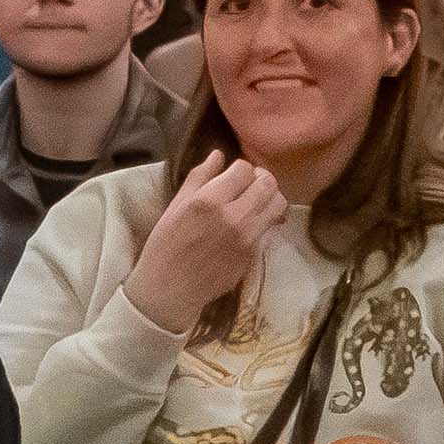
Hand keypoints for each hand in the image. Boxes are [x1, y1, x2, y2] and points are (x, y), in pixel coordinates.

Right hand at [123, 153, 285, 335]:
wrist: (170, 289)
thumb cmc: (165, 245)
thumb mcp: (175, 206)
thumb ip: (199, 177)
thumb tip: (219, 155)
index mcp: (209, 200)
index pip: (244, 169)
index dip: (239, 169)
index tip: (231, 176)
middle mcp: (233, 216)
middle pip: (267, 183)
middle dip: (260, 178)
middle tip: (249, 185)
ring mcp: (247, 236)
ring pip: (278, 203)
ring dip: (269, 197)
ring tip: (256, 201)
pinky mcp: (254, 253)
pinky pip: (271, 226)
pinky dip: (266, 218)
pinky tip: (251, 222)